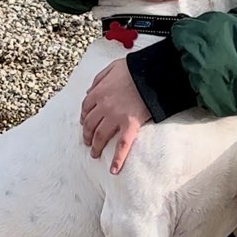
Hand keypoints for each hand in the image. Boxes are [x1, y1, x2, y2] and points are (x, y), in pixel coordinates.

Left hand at [80, 59, 151, 173]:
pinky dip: (117, 160)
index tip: (84, 123)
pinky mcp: (130, 125)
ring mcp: (116, 117)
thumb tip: (89, 91)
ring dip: (95, 147)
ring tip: (94, 154)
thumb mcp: (113, 67)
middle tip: (87, 142)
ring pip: (100, 136)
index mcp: (98, 92)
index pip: (86, 108)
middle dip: (86, 135)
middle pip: (89, 124)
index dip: (84, 117)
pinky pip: (122, 146)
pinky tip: (113, 170)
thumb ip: (99, 79)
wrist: (152, 73)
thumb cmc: (135, 68)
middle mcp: (103, 106)